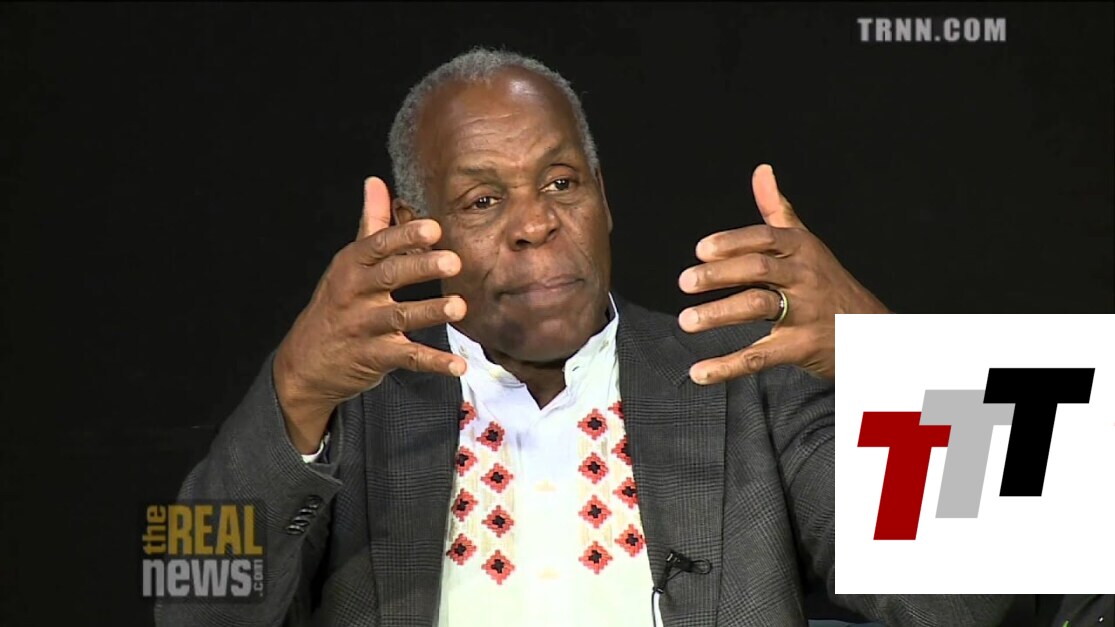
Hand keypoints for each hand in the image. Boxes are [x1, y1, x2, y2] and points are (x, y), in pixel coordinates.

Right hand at [273, 177, 467, 451]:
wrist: (306, 362)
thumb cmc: (337, 304)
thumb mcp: (348, 264)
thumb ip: (370, 224)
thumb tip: (376, 182)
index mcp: (352, 266)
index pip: (378, 246)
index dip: (405, 236)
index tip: (433, 228)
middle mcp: (355, 294)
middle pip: (390, 277)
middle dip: (421, 268)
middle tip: (454, 261)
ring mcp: (364, 327)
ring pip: (399, 317)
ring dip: (430, 312)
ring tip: (460, 307)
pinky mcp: (374, 357)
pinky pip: (407, 357)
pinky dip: (434, 362)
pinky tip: (460, 365)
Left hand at [677, 164, 887, 382]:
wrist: (874, 331)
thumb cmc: (829, 282)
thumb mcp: (807, 243)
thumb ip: (778, 209)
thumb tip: (761, 171)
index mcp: (801, 248)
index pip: (765, 238)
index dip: (732, 242)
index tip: (701, 250)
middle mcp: (804, 277)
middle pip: (759, 270)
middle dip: (720, 274)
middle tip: (685, 282)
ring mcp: (804, 313)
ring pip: (758, 307)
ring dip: (719, 314)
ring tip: (686, 321)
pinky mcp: (801, 347)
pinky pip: (760, 356)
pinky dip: (727, 365)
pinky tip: (700, 371)